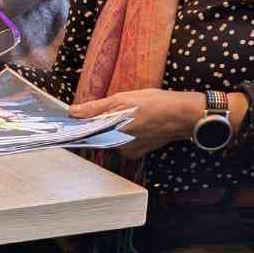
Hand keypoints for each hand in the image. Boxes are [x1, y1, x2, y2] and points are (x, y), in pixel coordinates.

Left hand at [72, 88, 206, 158]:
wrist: (182, 115)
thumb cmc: (154, 104)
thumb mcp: (121, 100)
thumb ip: (95, 108)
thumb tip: (73, 112)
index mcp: (110, 134)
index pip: (85, 134)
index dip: (77, 126)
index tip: (71, 119)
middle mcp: (118, 147)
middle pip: (97, 136)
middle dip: (97, 124)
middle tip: (107, 110)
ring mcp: (128, 151)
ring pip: (110, 139)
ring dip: (111, 127)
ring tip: (125, 113)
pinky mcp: (137, 152)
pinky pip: (123, 143)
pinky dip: (124, 133)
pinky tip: (133, 121)